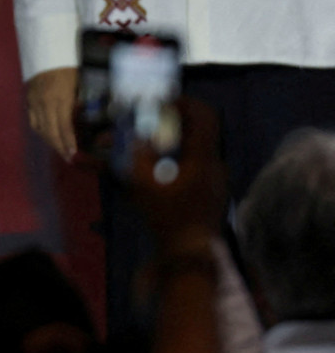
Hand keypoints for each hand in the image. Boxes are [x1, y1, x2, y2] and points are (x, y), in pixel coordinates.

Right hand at [26, 67, 77, 160]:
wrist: (46, 52)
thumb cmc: (67, 66)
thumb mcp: (79, 82)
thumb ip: (81, 100)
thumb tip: (86, 117)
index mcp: (59, 97)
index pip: (63, 125)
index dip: (68, 141)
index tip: (74, 153)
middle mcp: (44, 102)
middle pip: (50, 131)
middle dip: (59, 146)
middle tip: (68, 158)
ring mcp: (34, 102)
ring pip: (39, 128)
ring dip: (49, 141)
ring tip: (59, 149)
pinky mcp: (28, 100)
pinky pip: (33, 120)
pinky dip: (41, 130)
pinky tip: (48, 135)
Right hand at [129, 98, 226, 253]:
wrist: (189, 252)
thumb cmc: (166, 216)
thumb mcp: (143, 183)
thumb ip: (138, 154)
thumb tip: (135, 135)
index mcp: (203, 157)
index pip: (203, 115)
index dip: (184, 102)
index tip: (164, 100)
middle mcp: (215, 163)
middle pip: (204, 128)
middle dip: (181, 118)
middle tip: (158, 116)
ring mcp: (217, 178)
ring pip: (202, 145)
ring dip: (181, 137)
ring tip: (157, 140)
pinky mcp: (213, 191)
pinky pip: (200, 162)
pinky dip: (183, 155)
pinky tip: (164, 165)